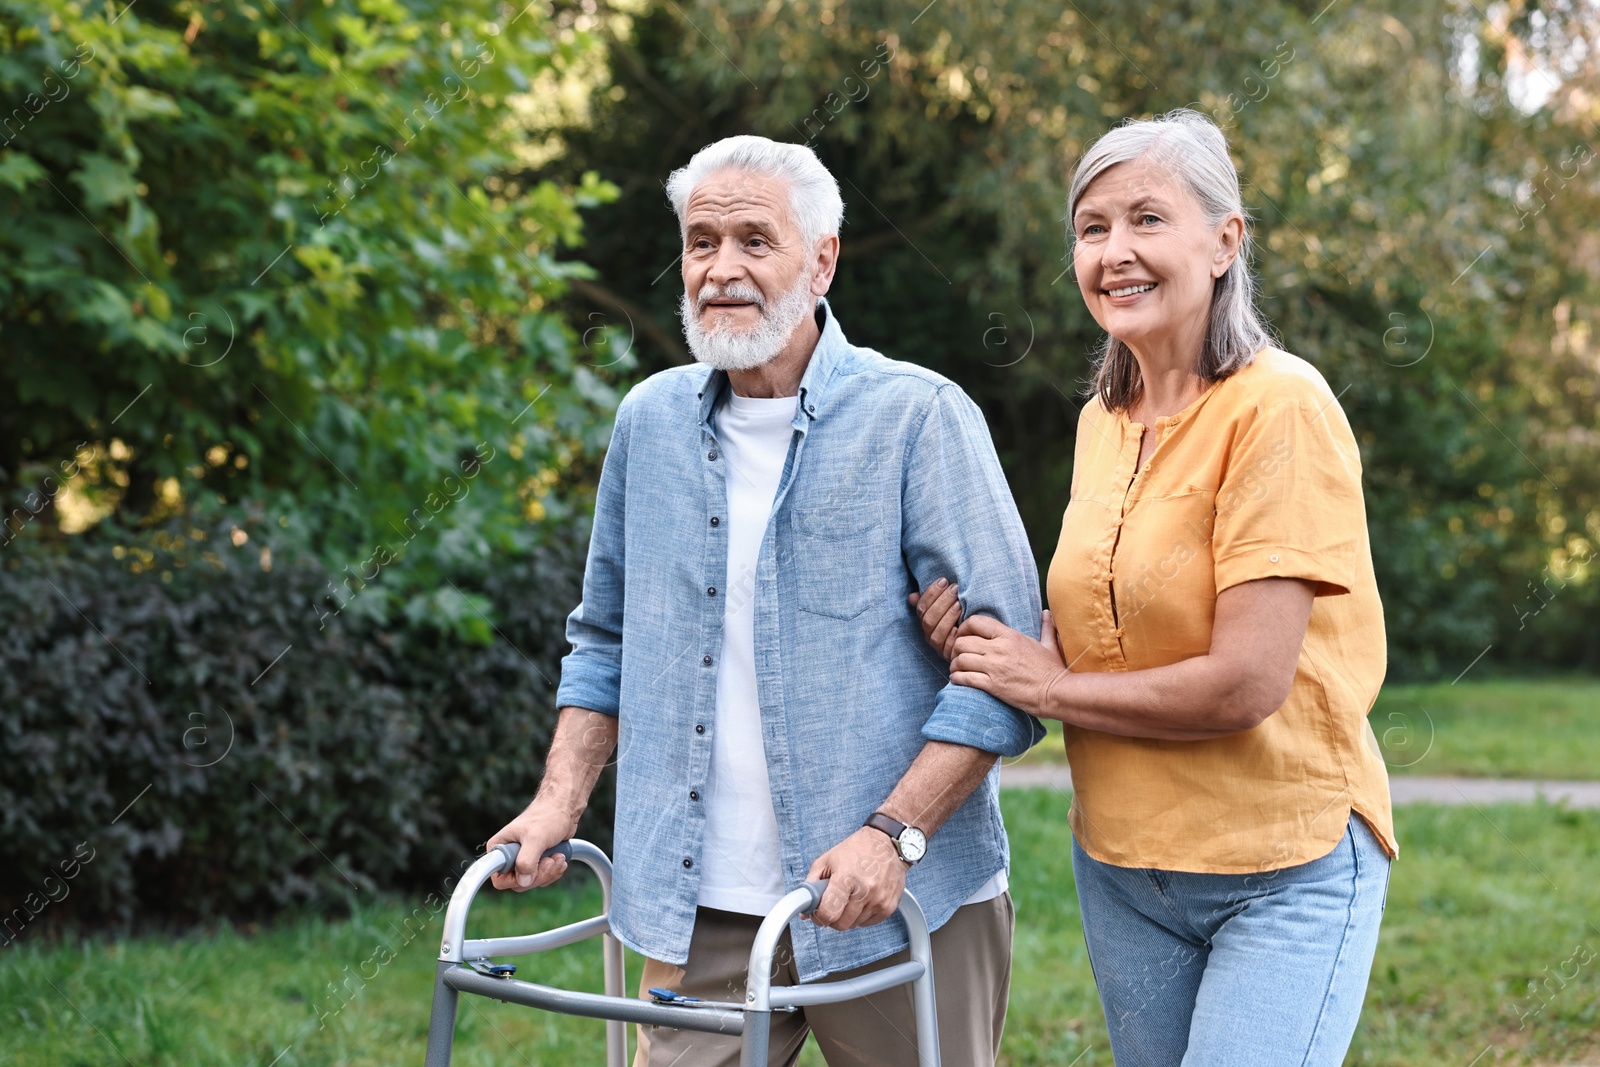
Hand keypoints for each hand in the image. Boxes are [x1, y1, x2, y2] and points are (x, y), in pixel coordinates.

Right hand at [486, 801, 576, 891]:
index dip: (514, 880)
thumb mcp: (535, 838)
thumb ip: (526, 861)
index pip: (499, 878)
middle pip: (518, 883)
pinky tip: (560, 858)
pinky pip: (542, 878)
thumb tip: (523, 881)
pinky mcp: (536, 862)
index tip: (530, 871)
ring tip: (557, 856)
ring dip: (549, 872)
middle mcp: (508, 857)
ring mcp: (522, 860)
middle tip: (549, 860)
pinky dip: (554, 871)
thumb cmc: (547, 816)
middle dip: (538, 875)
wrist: (564, 809)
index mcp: (500, 849)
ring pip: (532, 881)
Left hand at [804, 827, 907, 930]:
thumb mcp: (827, 860)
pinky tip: (863, 899)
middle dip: (833, 918)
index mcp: (846, 878)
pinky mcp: (889, 906)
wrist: (887, 842)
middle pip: (841, 924)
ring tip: (851, 896)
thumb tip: (804, 909)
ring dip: (849, 915)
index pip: (828, 913)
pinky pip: (869, 923)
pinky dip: (862, 916)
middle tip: (833, 905)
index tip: (818, 913)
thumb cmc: (856, 849)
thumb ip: (812, 885)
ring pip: (855, 925)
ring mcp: (879, 900)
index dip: (819, 917)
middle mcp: (865, 890)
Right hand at [907, 577, 960, 658]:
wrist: (979, 639)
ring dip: (948, 615)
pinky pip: (949, 644)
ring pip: (937, 632)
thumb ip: (931, 600)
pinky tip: (964, 620)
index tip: (944, 581)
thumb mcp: (948, 607)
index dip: (931, 593)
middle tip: (955, 588)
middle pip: (928, 619)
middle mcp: (929, 636)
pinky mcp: (950, 655)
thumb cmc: (963, 618)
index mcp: (926, 621)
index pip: (921, 608)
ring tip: (960, 602)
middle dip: (941, 601)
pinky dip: (954, 632)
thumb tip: (912, 596)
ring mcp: (939, 647)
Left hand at [949, 609, 1068, 715]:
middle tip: (957, 656)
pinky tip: (958, 680)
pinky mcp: (993, 685)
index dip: (964, 628)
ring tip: (957, 669)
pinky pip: (965, 678)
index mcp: (1010, 636)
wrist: (1056, 692)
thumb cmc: (1053, 670)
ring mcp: (995, 667)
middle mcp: (999, 649)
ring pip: (960, 659)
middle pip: (962, 642)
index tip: (964, 636)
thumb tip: (1046, 613)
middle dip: (955, 649)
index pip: (976, 622)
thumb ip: (1046, 627)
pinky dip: (957, 679)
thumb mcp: (1049, 645)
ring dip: (954, 665)